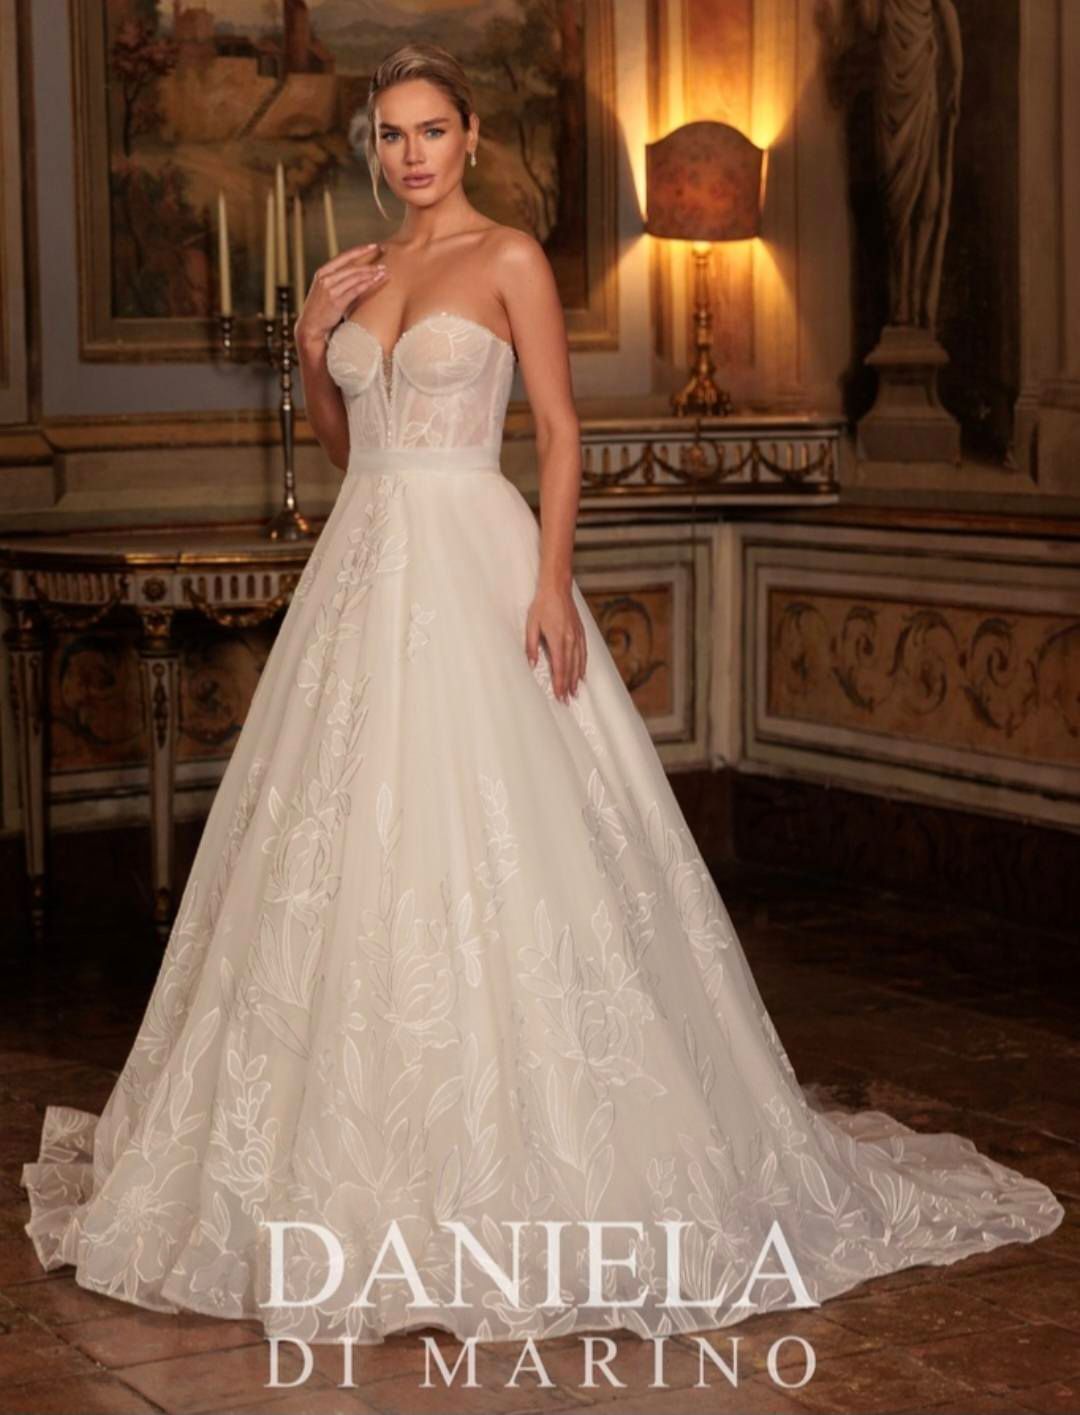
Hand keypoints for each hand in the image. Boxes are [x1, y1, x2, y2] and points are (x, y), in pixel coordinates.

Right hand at [294, 244, 388, 346]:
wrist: (310, 326)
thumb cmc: (321, 309)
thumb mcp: (324, 289)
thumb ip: (336, 280)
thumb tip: (355, 274)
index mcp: (322, 272)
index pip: (344, 257)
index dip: (360, 250)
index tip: (374, 246)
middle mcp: (325, 278)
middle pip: (352, 266)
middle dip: (370, 261)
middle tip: (385, 257)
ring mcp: (330, 289)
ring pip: (355, 277)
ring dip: (371, 273)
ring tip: (384, 271)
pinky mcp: (336, 301)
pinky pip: (355, 290)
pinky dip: (367, 284)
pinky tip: (377, 280)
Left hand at [525, 581, 586, 701]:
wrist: (557, 588)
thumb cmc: (542, 605)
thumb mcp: (531, 625)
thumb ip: (531, 646)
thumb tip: (531, 664)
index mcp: (557, 639)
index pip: (559, 667)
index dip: (560, 682)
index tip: (559, 695)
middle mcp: (570, 640)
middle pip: (571, 668)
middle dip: (569, 685)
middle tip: (568, 699)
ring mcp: (578, 636)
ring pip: (579, 662)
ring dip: (577, 678)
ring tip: (575, 691)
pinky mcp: (581, 632)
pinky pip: (583, 653)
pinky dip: (583, 665)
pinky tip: (582, 673)